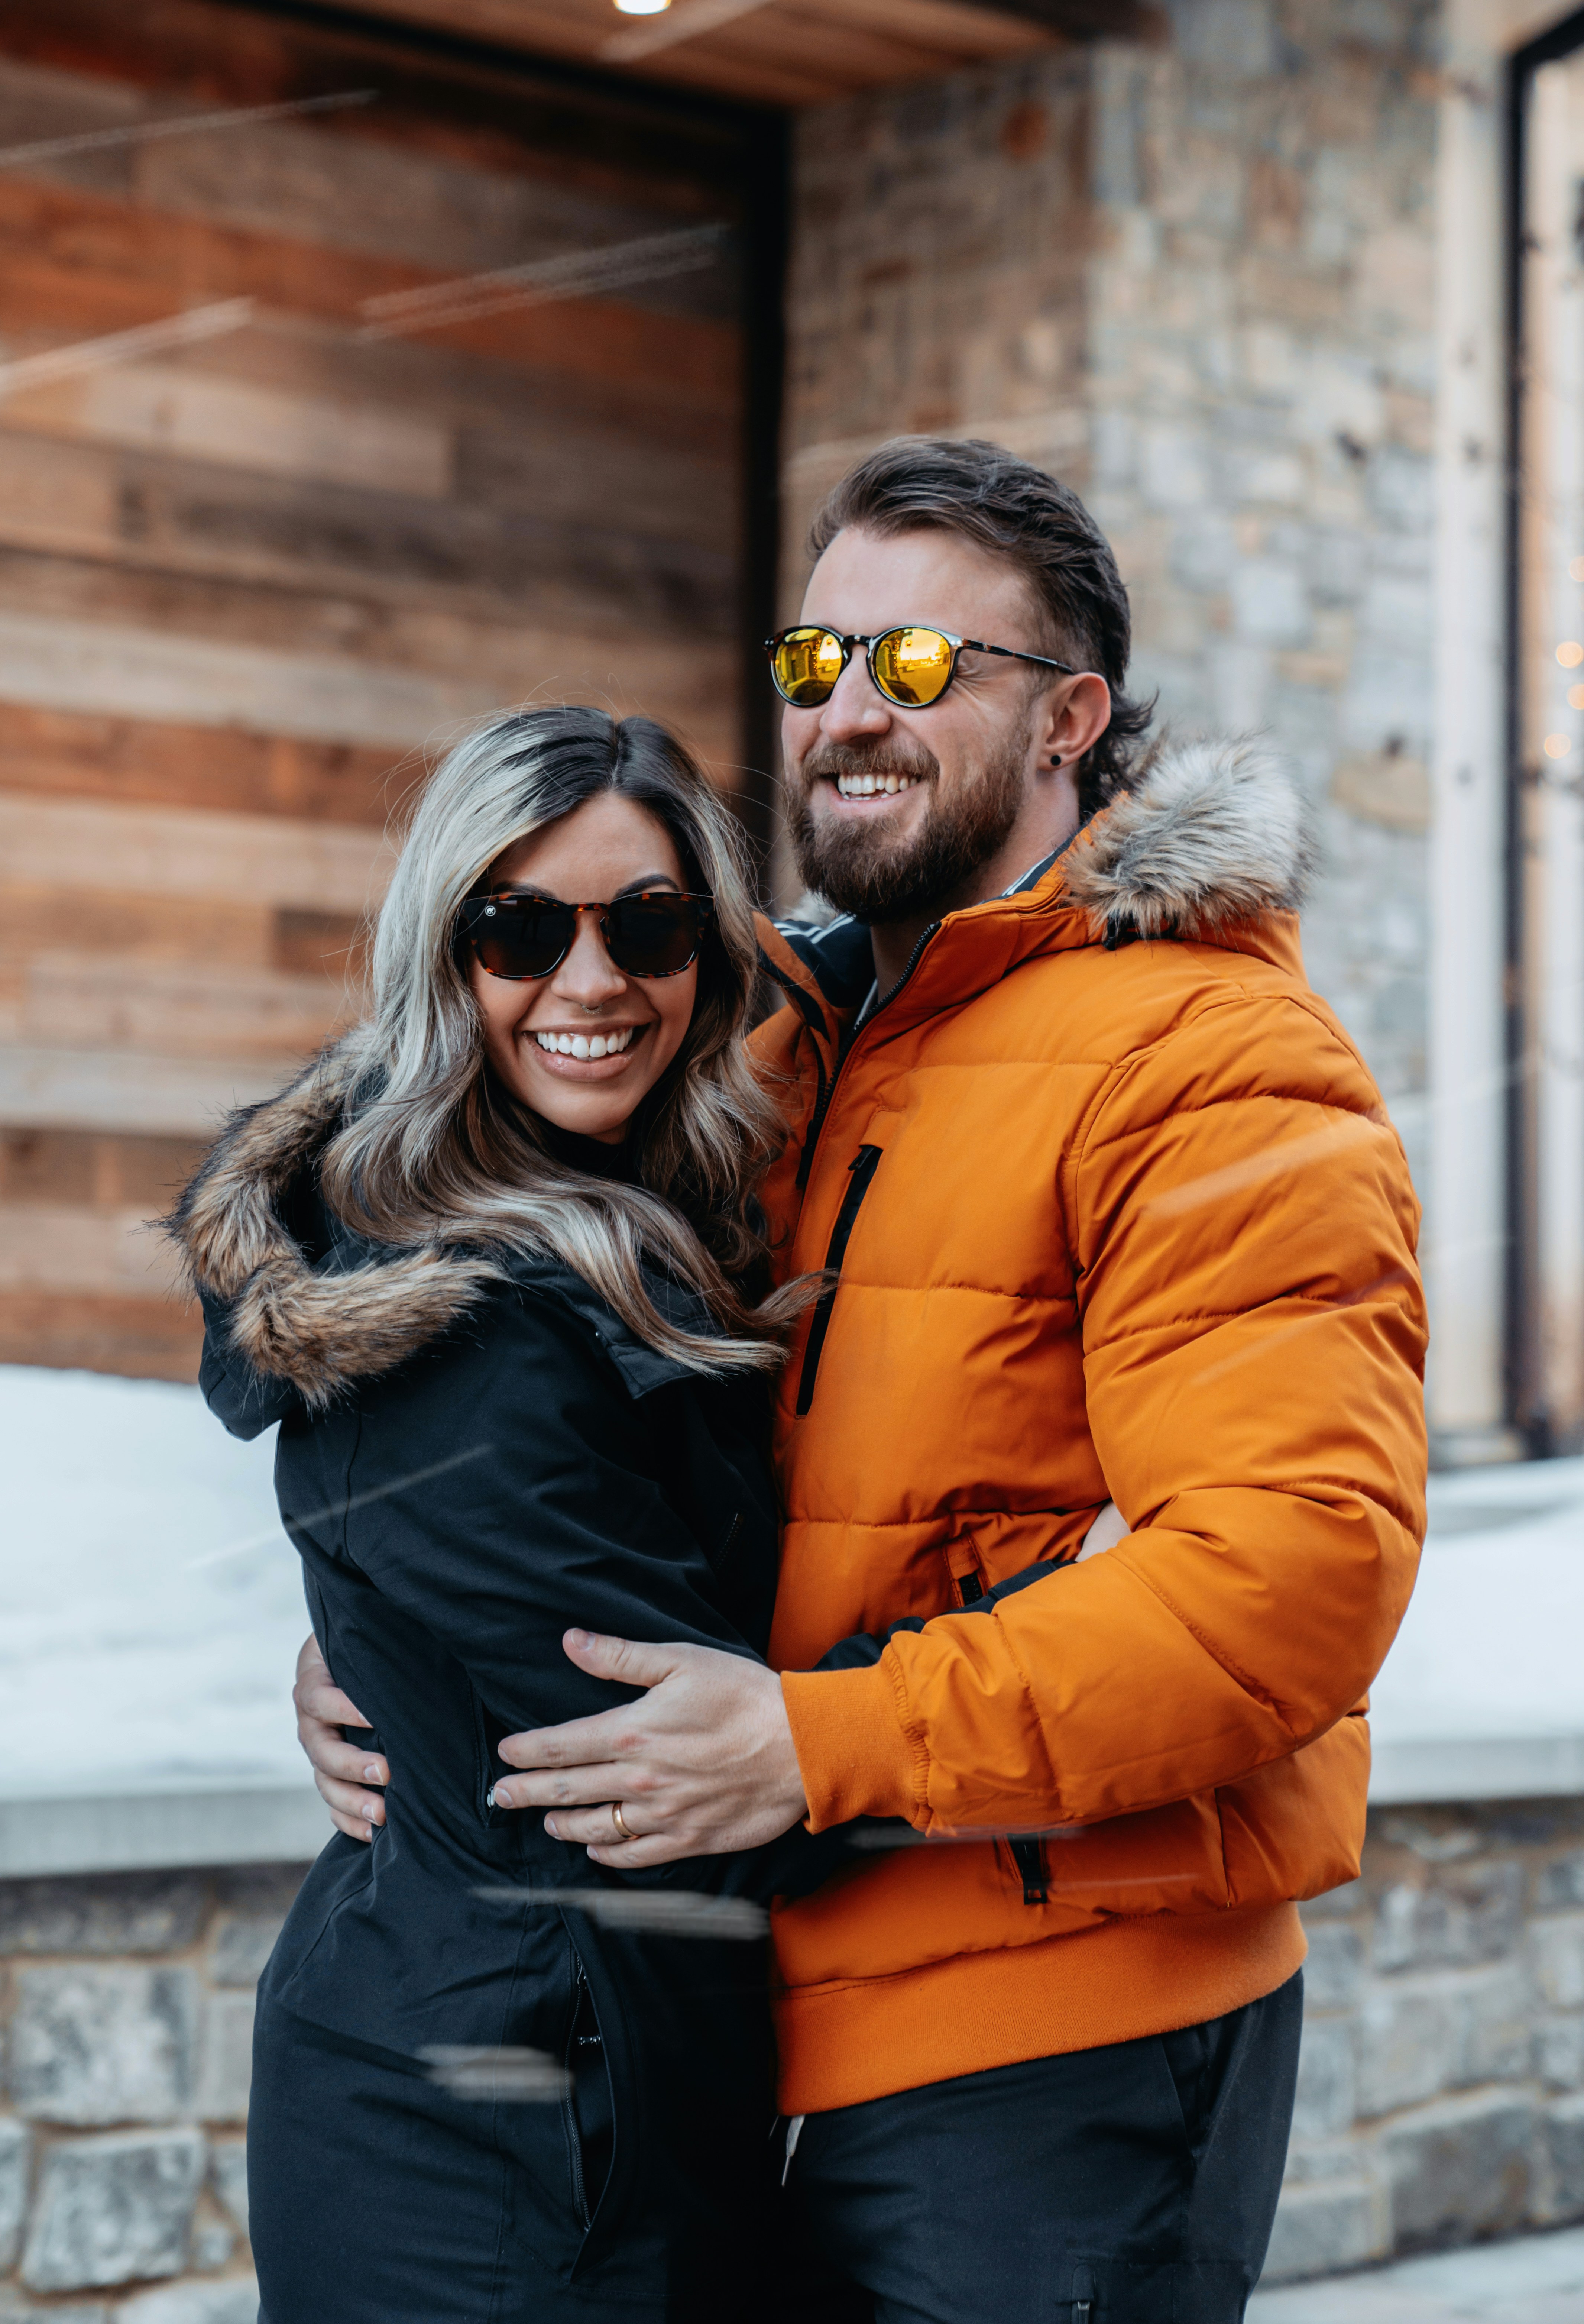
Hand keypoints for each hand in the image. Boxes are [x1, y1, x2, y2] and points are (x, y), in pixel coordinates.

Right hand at [294, 1633, 387, 1842]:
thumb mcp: (362, 1638)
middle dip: (352, 1766)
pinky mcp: (329, 1775)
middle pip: (320, 1750)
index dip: (344, 1709)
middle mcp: (310, 1721)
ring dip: (352, 1801)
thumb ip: (375, 1647)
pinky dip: (349, 1821)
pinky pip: (331, 1805)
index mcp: (314, 1683)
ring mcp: (318, 1751)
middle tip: (385, 1773)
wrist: (350, 1659)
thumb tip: (412, 1644)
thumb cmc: (366, 1644)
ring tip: (382, 1814)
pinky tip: (373, 1833)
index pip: (319, 1698)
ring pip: (324, 1782)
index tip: (376, 1717)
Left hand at [491, 1631, 807, 1867]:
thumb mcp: (679, 1661)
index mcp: (630, 1732)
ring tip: (544, 1820)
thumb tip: (570, 1642)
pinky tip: (594, 1849)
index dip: (525, 1752)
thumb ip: (619, 1656)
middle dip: (524, 1793)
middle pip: (564, 1792)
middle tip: (498, 1796)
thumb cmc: (742, 1696)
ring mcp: (660, 1815)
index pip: (559, 1747)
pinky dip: (606, 1853)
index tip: (504, 1755)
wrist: (799, 1747)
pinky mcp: (686, 1839)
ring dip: (560, 1824)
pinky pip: (633, 1855)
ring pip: (593, 1827)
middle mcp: (637, 1780)